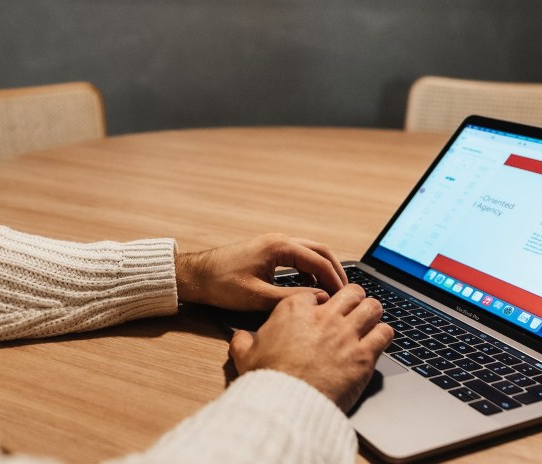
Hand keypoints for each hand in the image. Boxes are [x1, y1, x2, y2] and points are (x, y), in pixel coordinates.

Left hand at [175, 233, 347, 310]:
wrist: (195, 276)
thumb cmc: (221, 284)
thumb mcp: (258, 297)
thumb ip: (291, 298)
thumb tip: (319, 301)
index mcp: (279, 247)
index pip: (319, 261)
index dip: (335, 280)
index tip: (345, 297)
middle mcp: (279, 240)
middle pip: (320, 251)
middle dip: (335, 271)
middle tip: (346, 292)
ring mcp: (273, 244)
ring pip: (309, 253)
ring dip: (322, 270)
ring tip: (331, 292)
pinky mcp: (267, 252)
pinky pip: (297, 258)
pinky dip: (309, 271)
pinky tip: (309, 289)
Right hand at [228, 284, 392, 411]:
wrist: (286, 404)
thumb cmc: (266, 380)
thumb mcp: (245, 356)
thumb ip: (243, 341)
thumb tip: (239, 337)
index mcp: (295, 310)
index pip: (315, 293)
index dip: (320, 302)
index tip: (322, 311)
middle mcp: (324, 316)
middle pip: (350, 292)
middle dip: (353, 299)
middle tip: (352, 310)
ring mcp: (347, 334)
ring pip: (372, 306)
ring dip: (372, 313)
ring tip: (370, 321)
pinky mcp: (364, 355)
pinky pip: (385, 333)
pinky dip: (384, 335)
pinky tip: (378, 341)